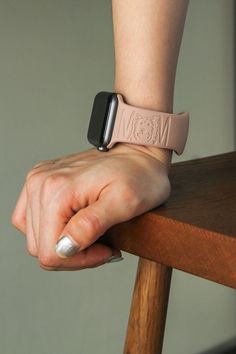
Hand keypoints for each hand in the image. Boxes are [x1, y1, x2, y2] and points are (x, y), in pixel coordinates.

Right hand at [11, 143, 170, 270]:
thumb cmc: (139, 175)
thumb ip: (92, 225)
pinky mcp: (41, 182)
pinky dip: (50, 231)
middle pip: (40, 247)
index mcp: (57, 189)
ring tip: (91, 234)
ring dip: (63, 244)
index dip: (80, 260)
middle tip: (102, 243)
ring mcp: (38, 181)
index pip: (51, 252)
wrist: (139, 152)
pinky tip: (73, 226)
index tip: (106, 249)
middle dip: (74, 254)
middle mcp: (40, 183)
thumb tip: (63, 247)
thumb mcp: (125, 203)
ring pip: (35, 237)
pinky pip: (31, 220)